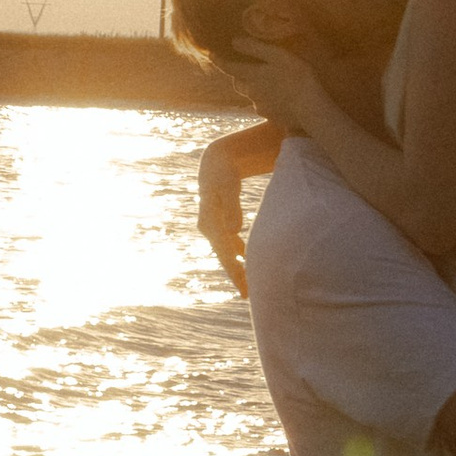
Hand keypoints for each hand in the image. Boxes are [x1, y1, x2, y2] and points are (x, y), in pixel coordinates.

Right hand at [196, 123, 280, 295]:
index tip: (244, 285)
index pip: (224, 251)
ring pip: (225, 251)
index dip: (234, 269)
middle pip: (224, 255)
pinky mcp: (218, 223)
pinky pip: (227, 243)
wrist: (215, 162)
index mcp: (210, 221)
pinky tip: (244, 261)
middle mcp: (208, 227)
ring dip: (235, 266)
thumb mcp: (228, 186)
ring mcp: (212, 226)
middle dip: (235, 274)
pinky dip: (236, 253)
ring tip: (247, 284)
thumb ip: (232, 208)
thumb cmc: (224, 172)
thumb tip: (234, 230)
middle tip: (247, 293)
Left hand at [224, 40, 322, 134]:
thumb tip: (234, 42)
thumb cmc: (296, 76)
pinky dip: (267, 101)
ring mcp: (260, 107)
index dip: (219, 61)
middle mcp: (251, 93)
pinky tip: (280, 98)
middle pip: (238, 83)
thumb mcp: (278, 55)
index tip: (211, 55)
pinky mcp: (270, 117)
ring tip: (270, 83)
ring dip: (255, 89)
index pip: (228, 68)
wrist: (310, 108)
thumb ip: (255, 48)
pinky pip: (263, 106)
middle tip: (248, 69)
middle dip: (239, 76)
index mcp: (251, 76)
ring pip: (251, 95)